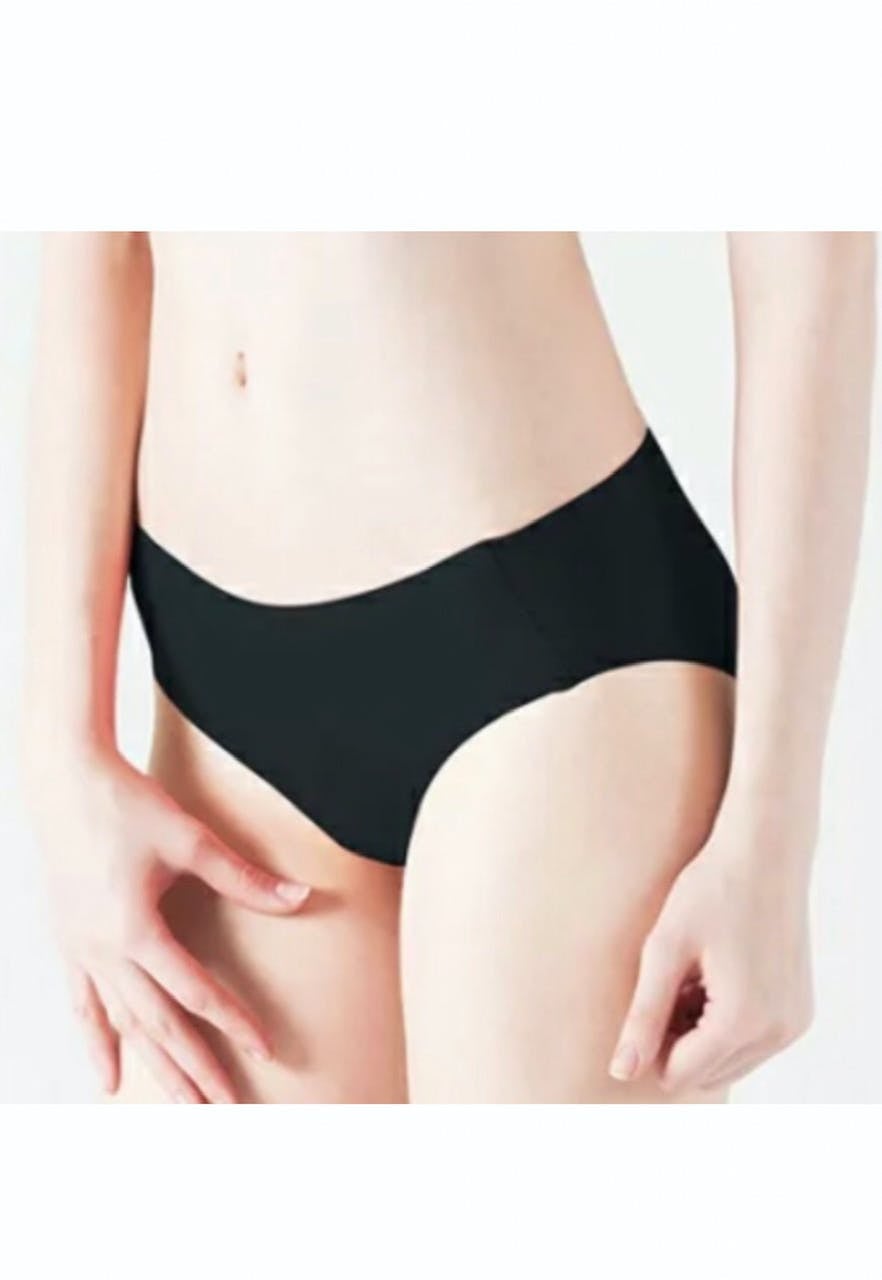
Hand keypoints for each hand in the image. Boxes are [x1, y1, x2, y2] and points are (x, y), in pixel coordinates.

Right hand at [28, 745, 310, 1102]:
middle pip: (157, 1024)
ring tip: (182, 1107)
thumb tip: (302, 897)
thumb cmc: (129, 804)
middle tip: (227, 1108)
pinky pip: (84, 1005)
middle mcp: (103, 950)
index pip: (193, 992)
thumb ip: (244, 879)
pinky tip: (110, 1078)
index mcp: (135, 928)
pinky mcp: (67, 941)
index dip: (232, 1023)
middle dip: (194, 1068)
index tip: (264, 1051)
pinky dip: (99, 1042)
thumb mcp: (192, 840)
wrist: (66, 780)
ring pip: (122, 1023)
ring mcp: (80, 950)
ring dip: (154, 1066)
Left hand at [609, 822, 814, 1093]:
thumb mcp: (665, 949)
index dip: (651, 1041)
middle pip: (705, 1074)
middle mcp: (777, 1032)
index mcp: (743, 1020)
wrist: (766, 852)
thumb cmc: (709, 890)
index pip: (679, 1073)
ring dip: (702, 1034)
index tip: (651, 992)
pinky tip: (717, 976)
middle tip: (672, 980)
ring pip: (728, 1063)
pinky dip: (728, 1024)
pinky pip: (753, 1044)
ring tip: (694, 977)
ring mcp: (793, 1024)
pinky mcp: (799, 1012)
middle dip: (678, 1039)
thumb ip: (643, 1016)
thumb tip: (621, 1072)